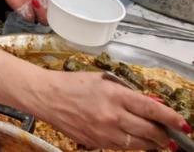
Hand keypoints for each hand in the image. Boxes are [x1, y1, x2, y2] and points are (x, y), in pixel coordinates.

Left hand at [0, 0, 74, 24]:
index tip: (68, 7)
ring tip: (35, 0)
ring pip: (44, 20)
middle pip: (55, 17)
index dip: (66, 10)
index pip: (62, 7)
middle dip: (55, 14)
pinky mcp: (27, 14)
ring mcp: (36, 11)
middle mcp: (45, 6)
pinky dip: (32, 12)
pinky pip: (32, 18)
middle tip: (50, 4)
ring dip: (42, 12)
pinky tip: (29, 3)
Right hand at [37, 71, 187, 149]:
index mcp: (115, 95)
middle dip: (164, 136)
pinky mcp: (95, 142)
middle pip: (149, 131)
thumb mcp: (103, 80)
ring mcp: (103, 132)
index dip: (171, 119)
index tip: (183, 124)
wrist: (45, 96)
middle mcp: (111, 116)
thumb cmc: (72, 84)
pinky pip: (120, 147)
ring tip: (155, 140)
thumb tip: (152, 106)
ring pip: (138, 144)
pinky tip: (131, 138)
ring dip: (150, 143)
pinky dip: (130, 144)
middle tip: (170, 136)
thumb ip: (128, 93)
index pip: (152, 110)